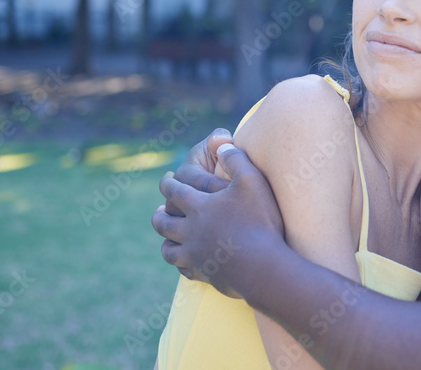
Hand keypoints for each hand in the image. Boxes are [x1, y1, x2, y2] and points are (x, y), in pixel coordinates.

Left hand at [152, 144, 285, 297]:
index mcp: (198, 206)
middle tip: (158, 210)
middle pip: (163, 222)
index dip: (167, 183)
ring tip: (166, 238)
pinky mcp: (204, 274)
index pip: (174, 191)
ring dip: (165, 241)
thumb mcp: (252, 180)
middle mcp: (190, 231)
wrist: (262, 266)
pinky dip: (181, 265)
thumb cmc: (259, 220)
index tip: (165, 179)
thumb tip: (222, 146)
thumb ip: (236, 158)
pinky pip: (184, 270)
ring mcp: (194, 255)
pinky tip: (185, 264)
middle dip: (159, 214)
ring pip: (168, 249)